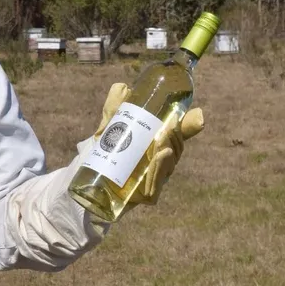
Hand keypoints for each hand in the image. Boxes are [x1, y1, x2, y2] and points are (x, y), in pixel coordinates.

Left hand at [93, 83, 204, 209]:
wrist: (87, 182)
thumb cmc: (103, 152)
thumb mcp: (107, 128)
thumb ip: (114, 108)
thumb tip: (123, 87)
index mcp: (158, 144)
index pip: (179, 134)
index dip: (190, 125)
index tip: (196, 116)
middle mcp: (160, 163)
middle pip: (176, 151)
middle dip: (174, 140)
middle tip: (165, 132)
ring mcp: (154, 181)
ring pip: (167, 169)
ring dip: (166, 159)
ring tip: (160, 148)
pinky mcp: (145, 198)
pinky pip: (154, 191)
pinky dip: (156, 178)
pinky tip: (156, 165)